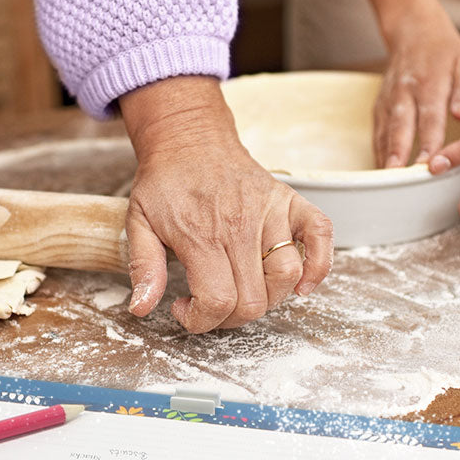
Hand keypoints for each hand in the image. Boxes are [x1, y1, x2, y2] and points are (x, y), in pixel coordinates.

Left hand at [119, 77, 333, 332]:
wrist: (189, 138)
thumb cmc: (165, 182)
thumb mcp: (138, 223)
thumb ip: (143, 267)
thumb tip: (140, 308)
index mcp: (202, 234)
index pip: (218, 301)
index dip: (201, 321)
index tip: (186, 309)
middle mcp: (241, 224)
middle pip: (254, 300)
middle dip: (230, 317)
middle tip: (211, 303)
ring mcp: (270, 211)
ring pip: (287, 276)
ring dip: (269, 299)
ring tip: (244, 291)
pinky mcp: (290, 201)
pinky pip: (321, 235)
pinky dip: (319, 265)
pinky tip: (300, 285)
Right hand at [365, 0, 459, 168]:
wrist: (413, 32)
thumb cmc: (446, 53)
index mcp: (430, 82)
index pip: (430, 116)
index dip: (428, 141)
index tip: (429, 163)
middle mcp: (405, 92)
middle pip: (400, 126)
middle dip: (398, 153)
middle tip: (398, 178)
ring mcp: (388, 100)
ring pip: (384, 132)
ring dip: (385, 157)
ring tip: (385, 183)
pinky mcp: (379, 107)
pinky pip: (377, 132)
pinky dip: (378, 152)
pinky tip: (381, 173)